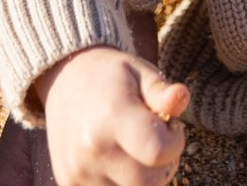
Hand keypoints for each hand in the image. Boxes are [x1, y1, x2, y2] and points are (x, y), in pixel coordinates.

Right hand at [40, 45, 188, 185]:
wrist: (65, 81)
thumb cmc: (110, 76)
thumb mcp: (139, 72)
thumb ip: (161, 91)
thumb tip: (181, 98)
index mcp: (111, 116)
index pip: (157, 151)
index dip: (176, 143)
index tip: (172, 126)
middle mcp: (91, 150)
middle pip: (148, 183)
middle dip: (163, 165)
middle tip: (157, 139)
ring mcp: (77, 172)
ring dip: (143, 178)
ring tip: (136, 148)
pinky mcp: (69, 184)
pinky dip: (122, 183)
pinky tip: (120, 160)